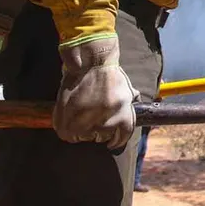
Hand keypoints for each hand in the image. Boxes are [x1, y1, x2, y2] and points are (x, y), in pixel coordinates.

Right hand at [53, 35, 139, 149]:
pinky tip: (73, 119)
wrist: (90, 64)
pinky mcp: (67, 122)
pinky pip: (68, 135)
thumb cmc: (109, 76)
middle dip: (100, 130)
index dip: (117, 140)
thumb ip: (129, 106)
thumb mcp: (126, 91)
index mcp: (122, 116)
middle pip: (102, 137)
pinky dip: (70, 130)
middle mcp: (105, 123)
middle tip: (96, 118)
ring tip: (84, 115)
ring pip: (85, 136)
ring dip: (84, 130)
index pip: (122, 137)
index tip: (113, 141)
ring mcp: (85, 124)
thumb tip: (136, 112)